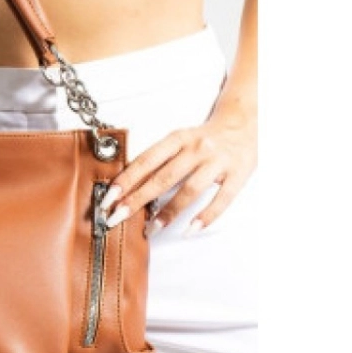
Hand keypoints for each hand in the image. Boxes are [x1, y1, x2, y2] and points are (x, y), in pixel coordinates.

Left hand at [100, 108, 256, 234]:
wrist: (243, 123)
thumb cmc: (203, 138)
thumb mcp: (179, 140)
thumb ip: (158, 160)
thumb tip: (128, 186)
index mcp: (177, 138)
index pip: (146, 160)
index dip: (126, 180)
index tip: (108, 198)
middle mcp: (196, 148)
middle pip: (163, 177)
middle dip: (138, 199)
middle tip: (117, 217)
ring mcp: (218, 162)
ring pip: (190, 189)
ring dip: (169, 211)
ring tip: (153, 228)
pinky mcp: (238, 174)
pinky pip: (222, 199)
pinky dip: (206, 216)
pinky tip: (190, 229)